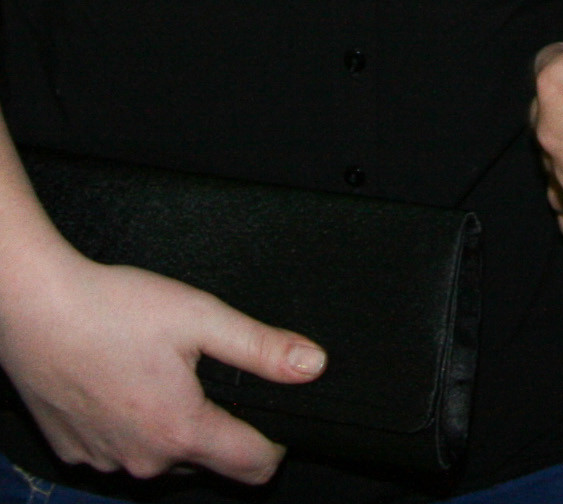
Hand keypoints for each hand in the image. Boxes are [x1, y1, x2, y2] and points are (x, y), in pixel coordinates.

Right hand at [0, 237, 326, 482]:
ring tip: (159, 371)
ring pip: (160, 458)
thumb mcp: (200, 316)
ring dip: (170, 426)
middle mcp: (145, 461)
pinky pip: (119, 450)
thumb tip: (313, 365)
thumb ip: (261, 348)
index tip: (276, 417)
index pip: (254, 466)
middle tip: (203, 372)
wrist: (36, 309)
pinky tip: (122, 382)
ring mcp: (107, 462)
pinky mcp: (76, 452)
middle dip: (217, 426)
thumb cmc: (113, 309)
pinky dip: (128, 425)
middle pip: (207, 462)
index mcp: (182, 431)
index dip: (276, 443)